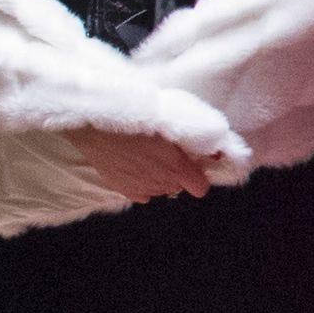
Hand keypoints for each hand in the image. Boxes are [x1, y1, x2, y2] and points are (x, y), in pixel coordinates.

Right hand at [66, 125, 212, 206]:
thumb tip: (214, 153)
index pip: (200, 187)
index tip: (195, 166)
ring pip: (161, 190)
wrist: (99, 125)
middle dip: (177, 173)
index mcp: (178, 169)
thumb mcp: (172, 124)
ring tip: (148, 159)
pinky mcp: (124, 190)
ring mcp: (142, 189)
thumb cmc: (137, 118)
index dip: (199, 176)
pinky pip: (142, 194)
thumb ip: (194, 143)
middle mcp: (162, 184)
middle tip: (167, 155)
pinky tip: (136, 169)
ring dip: (159, 178)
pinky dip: (142, 185)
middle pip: (179, 186)